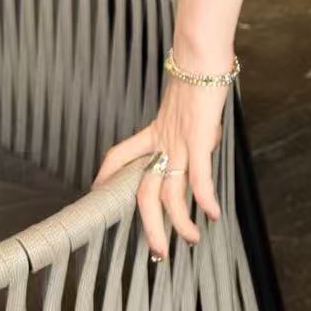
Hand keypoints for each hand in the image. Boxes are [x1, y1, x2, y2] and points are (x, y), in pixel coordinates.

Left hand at [93, 76, 223, 258]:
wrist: (201, 58)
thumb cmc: (198, 72)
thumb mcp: (186, 102)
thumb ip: (189, 122)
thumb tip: (205, 133)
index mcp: (155, 130)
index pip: (119, 155)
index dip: (106, 175)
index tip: (97, 190)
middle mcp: (162, 143)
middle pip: (144, 193)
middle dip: (150, 226)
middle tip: (157, 252)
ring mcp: (178, 145)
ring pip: (169, 194)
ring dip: (179, 222)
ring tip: (190, 241)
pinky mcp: (198, 141)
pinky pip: (198, 178)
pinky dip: (205, 199)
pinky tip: (213, 214)